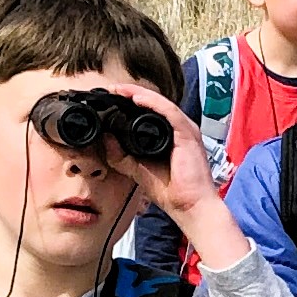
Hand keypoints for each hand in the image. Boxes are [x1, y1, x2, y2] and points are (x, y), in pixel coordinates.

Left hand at [98, 78, 223, 227]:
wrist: (190, 206)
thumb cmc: (172, 191)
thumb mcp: (137, 171)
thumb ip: (121, 156)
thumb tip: (106, 139)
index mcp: (169, 136)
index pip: (150, 112)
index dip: (130, 102)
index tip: (111, 98)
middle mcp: (178, 129)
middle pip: (154, 104)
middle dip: (132, 94)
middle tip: (112, 89)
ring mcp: (185, 130)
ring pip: (160, 103)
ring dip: (139, 94)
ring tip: (120, 90)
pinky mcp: (188, 134)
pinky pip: (169, 112)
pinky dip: (153, 103)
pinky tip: (137, 99)